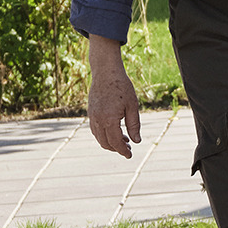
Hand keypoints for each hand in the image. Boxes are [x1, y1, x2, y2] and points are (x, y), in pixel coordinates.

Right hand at [86, 44, 143, 158]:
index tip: (130, 155)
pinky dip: (103, 135)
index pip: (116, 142)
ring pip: (99, 138)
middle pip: (106, 143)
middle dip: (117, 148)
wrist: (106, 72)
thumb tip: (136, 141)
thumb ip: (134, 125)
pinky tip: (114, 132)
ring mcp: (92, 116)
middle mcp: (98, 120)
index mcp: (109, 120)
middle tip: (128, 149)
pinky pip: (95, 130)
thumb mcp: (132, 106)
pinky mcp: (90, 112)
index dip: (123, 151)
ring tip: (124, 140)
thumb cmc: (122, 87)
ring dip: (110, 142)